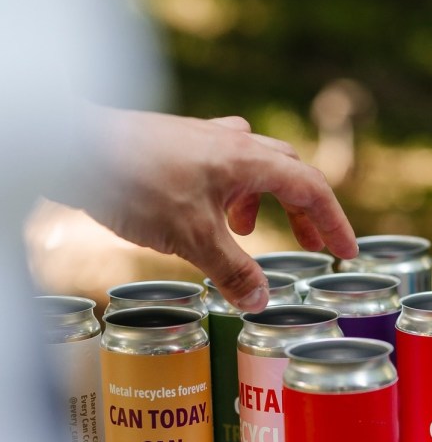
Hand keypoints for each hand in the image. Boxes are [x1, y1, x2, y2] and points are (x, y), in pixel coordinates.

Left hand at [77, 107, 356, 311]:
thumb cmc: (136, 183)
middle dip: (304, 211)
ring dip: (264, 199)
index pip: (311, 189)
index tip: (346, 251)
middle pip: (288, 173)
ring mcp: (204, 139)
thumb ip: (232, 271)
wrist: (74, 146)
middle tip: (308, 244)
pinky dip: (230, 190)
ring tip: (248, 231)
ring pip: (254, 165)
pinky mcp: (177, 144)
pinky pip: (222, 163)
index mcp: (249, 161)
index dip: (334, 223)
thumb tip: (260, 302)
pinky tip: (208, 211)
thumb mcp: (193, 238)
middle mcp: (233, 143)